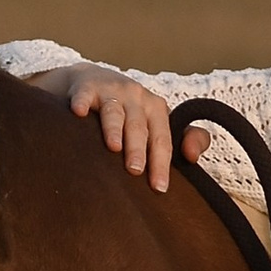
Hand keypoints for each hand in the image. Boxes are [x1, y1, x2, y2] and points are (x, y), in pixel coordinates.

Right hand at [38, 64, 207, 192]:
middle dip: (138, 148)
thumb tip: (192, 156)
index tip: (159, 188)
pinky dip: (82, 102)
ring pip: (114, 111)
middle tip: (135, 170)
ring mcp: (111, 90)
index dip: (162, 163)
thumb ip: (181, 139)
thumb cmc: (129, 111)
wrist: (92, 81)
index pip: (162, 139)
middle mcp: (136, 98)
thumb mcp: (156, 122)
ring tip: (113, 147)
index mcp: (156, 109)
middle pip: (139, 126)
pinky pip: (84, 94)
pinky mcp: (87, 87)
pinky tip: (79, 112)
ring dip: (114, 128)